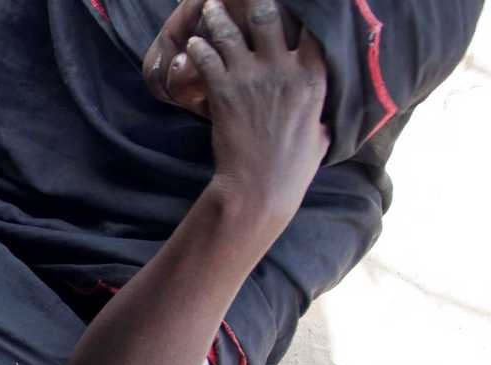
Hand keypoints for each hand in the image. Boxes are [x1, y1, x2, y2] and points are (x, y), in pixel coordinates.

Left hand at [187, 0, 328, 220]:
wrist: (259, 187)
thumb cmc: (294, 165)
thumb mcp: (323, 132)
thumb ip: (323, 109)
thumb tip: (331, 106)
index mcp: (315, 76)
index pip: (314, 26)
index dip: (305, 7)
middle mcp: (284, 69)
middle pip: (267, 16)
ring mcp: (251, 78)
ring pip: (229, 32)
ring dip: (217, 16)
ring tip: (210, 5)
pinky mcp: (223, 91)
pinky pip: (206, 58)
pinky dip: (198, 47)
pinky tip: (193, 41)